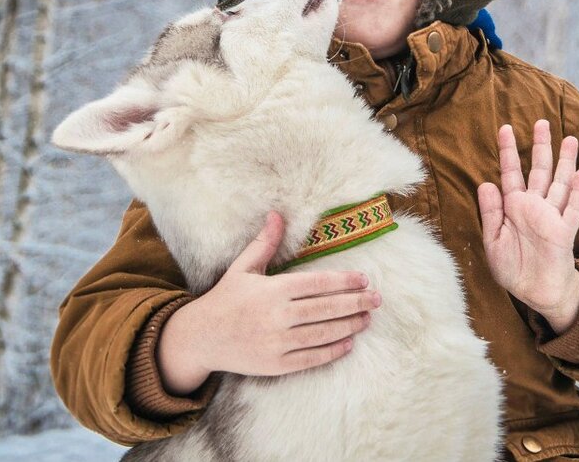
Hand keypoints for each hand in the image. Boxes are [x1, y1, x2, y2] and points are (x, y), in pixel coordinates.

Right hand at [157, 211, 379, 393]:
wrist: (201, 337)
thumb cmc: (226, 298)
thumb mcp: (243, 267)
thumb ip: (264, 242)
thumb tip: (276, 213)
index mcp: (272, 290)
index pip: (317, 284)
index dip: (344, 281)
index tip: (364, 280)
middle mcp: (277, 316)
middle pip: (326, 309)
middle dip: (356, 304)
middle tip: (377, 300)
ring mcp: (276, 342)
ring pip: (323, 334)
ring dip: (349, 326)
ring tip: (367, 319)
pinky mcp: (275, 364)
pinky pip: (311, 358)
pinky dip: (332, 351)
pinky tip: (348, 343)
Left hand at [477, 120, 578, 333]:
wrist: (535, 292)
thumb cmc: (513, 268)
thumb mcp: (493, 241)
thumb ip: (490, 212)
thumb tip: (485, 183)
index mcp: (514, 207)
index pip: (511, 173)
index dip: (508, 151)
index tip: (505, 128)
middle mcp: (534, 207)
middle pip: (539, 170)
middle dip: (540, 146)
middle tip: (541, 121)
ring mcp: (551, 217)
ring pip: (559, 182)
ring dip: (564, 161)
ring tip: (568, 138)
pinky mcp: (564, 231)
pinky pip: (573, 208)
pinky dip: (577, 191)